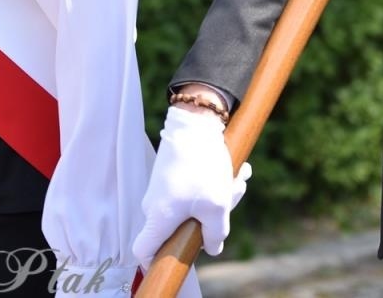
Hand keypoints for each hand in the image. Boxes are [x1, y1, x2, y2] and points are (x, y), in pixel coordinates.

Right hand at [133, 107, 252, 260]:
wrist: (194, 122)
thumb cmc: (201, 166)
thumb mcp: (216, 205)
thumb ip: (215, 232)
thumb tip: (212, 247)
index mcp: (159, 218)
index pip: (143, 250)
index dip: (156, 259)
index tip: (178, 255)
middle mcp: (154, 205)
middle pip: (180, 227)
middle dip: (211, 218)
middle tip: (231, 196)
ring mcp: (162, 189)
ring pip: (194, 204)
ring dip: (221, 194)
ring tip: (239, 175)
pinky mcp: (172, 175)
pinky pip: (195, 187)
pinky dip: (216, 180)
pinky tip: (237, 167)